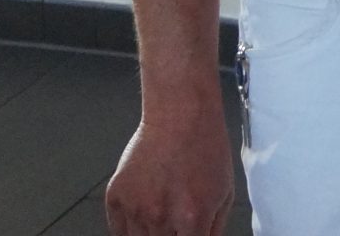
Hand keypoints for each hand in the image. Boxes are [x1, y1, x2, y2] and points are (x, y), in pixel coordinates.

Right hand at [103, 100, 234, 235]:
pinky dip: (130, 228)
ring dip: (149, 235)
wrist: (180, 116)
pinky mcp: (115, 197)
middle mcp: (160, 217)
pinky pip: (118, 230)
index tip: (188, 235)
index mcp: (192, 218)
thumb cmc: (206, 149)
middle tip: (174, 224)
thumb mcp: (224, 193)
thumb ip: (213, 229)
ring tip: (162, 214)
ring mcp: (134, 208)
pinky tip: (144, 212)